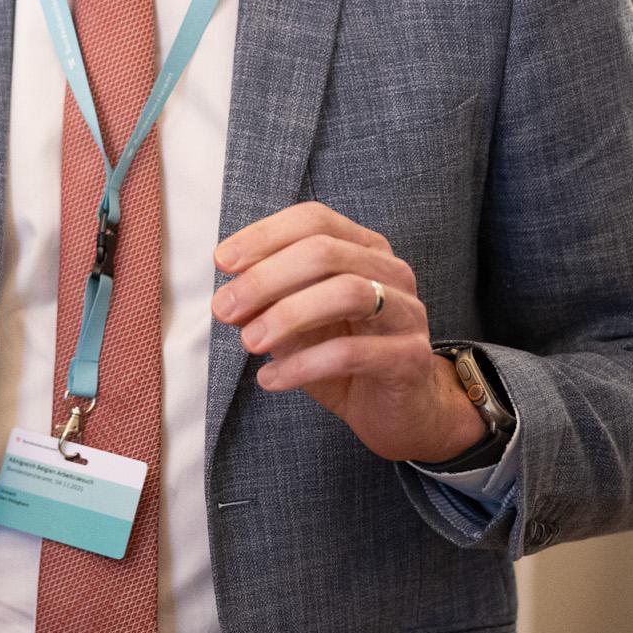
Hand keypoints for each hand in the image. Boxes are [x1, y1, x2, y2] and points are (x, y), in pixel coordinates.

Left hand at [212, 203, 482, 463]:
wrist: (396, 411)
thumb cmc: (342, 356)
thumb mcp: (296, 323)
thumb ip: (267, 302)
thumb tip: (228, 295)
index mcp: (363, 249)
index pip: (314, 220)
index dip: (264, 236)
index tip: (221, 262)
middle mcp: (391, 272)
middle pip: (325, 252)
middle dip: (266, 278)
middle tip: (224, 309)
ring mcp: (407, 312)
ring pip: (347, 293)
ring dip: (287, 315)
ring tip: (249, 343)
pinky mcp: (411, 358)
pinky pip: (354, 353)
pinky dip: (303, 365)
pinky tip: (271, 379)